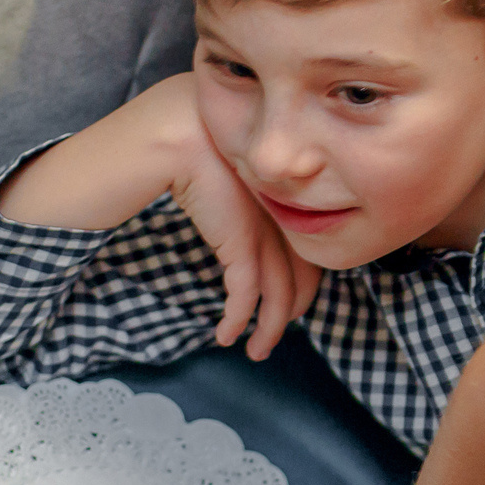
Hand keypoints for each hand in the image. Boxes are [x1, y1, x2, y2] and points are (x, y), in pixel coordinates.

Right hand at [160, 79, 320, 360]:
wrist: (180, 133)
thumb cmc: (194, 140)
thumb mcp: (226, 169)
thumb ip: (242, 196)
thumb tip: (238, 221)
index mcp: (284, 196)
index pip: (304, 250)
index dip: (301, 283)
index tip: (288, 305)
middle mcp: (282, 216)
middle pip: (300, 275)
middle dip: (289, 311)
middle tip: (273, 335)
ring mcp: (265, 230)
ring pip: (278, 292)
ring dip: (267, 329)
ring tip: (256, 351)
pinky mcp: (240, 244)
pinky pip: (246, 293)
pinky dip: (237, 319)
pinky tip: (226, 335)